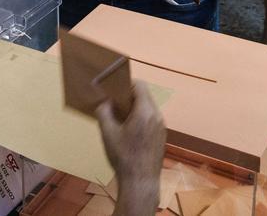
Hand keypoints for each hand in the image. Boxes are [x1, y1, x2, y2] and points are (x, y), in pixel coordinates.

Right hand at [95, 83, 163, 215]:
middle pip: (145, 96)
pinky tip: (130, 131)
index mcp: (145, 111)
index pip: (140, 85)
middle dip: (129, 97)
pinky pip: (152, 119)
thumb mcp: (108, 133)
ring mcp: (162, 126)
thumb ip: (104, 112)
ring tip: (120, 118)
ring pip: (149, 108)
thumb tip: (104, 102)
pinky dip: (141, 118)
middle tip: (114, 104)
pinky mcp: (162, 136)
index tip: (114, 91)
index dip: (126, 84)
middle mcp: (157, 115)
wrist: (141, 182)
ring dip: (135, 108)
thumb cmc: (123, 156)